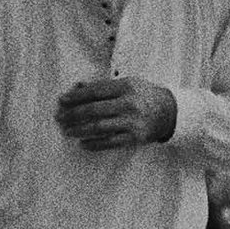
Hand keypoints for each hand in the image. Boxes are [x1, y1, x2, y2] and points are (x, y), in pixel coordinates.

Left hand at [56, 76, 176, 150]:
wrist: (170, 112)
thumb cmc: (143, 96)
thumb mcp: (127, 84)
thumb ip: (103, 86)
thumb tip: (76, 87)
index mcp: (127, 87)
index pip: (95, 91)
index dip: (76, 96)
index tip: (61, 100)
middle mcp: (129, 104)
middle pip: (93, 110)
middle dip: (73, 114)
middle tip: (59, 118)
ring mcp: (132, 122)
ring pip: (98, 127)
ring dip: (79, 130)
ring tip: (67, 131)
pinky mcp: (134, 138)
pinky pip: (109, 142)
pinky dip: (93, 144)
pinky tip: (82, 143)